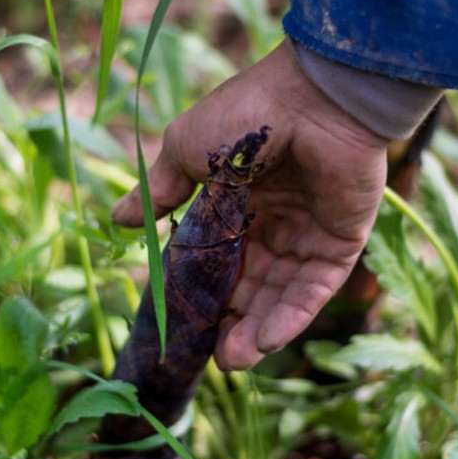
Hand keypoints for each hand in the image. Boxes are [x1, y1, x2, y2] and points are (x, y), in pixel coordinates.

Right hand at [111, 40, 388, 370]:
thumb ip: (159, 190)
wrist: (312, 98)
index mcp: (239, 200)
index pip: (218, 259)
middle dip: (230, 323)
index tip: (182, 322)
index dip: (202, 291)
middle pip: (250, 286)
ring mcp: (309, 233)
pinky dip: (291, 317)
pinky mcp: (341, 242)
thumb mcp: (188, 150)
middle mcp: (275, 221)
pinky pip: (314, 290)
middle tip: (209, 355)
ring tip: (232, 360)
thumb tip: (116, 220)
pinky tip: (265, 341)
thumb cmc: (246, 116)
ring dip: (257, 330)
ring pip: (280, 295)